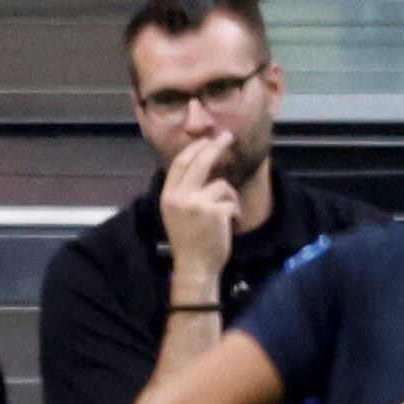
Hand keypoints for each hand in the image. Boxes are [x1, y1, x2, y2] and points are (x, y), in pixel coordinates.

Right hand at [162, 131, 239, 301]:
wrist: (195, 267)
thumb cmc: (189, 241)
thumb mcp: (177, 213)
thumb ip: (185, 192)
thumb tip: (202, 166)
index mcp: (168, 196)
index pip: (181, 164)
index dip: (195, 149)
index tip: (206, 140)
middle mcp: (179, 196)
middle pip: (200, 162)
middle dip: (215, 146)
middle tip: (227, 136)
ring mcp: (197, 203)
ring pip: (222, 186)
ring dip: (230, 200)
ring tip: (226, 218)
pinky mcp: (215, 211)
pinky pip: (232, 202)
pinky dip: (235, 213)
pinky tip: (229, 226)